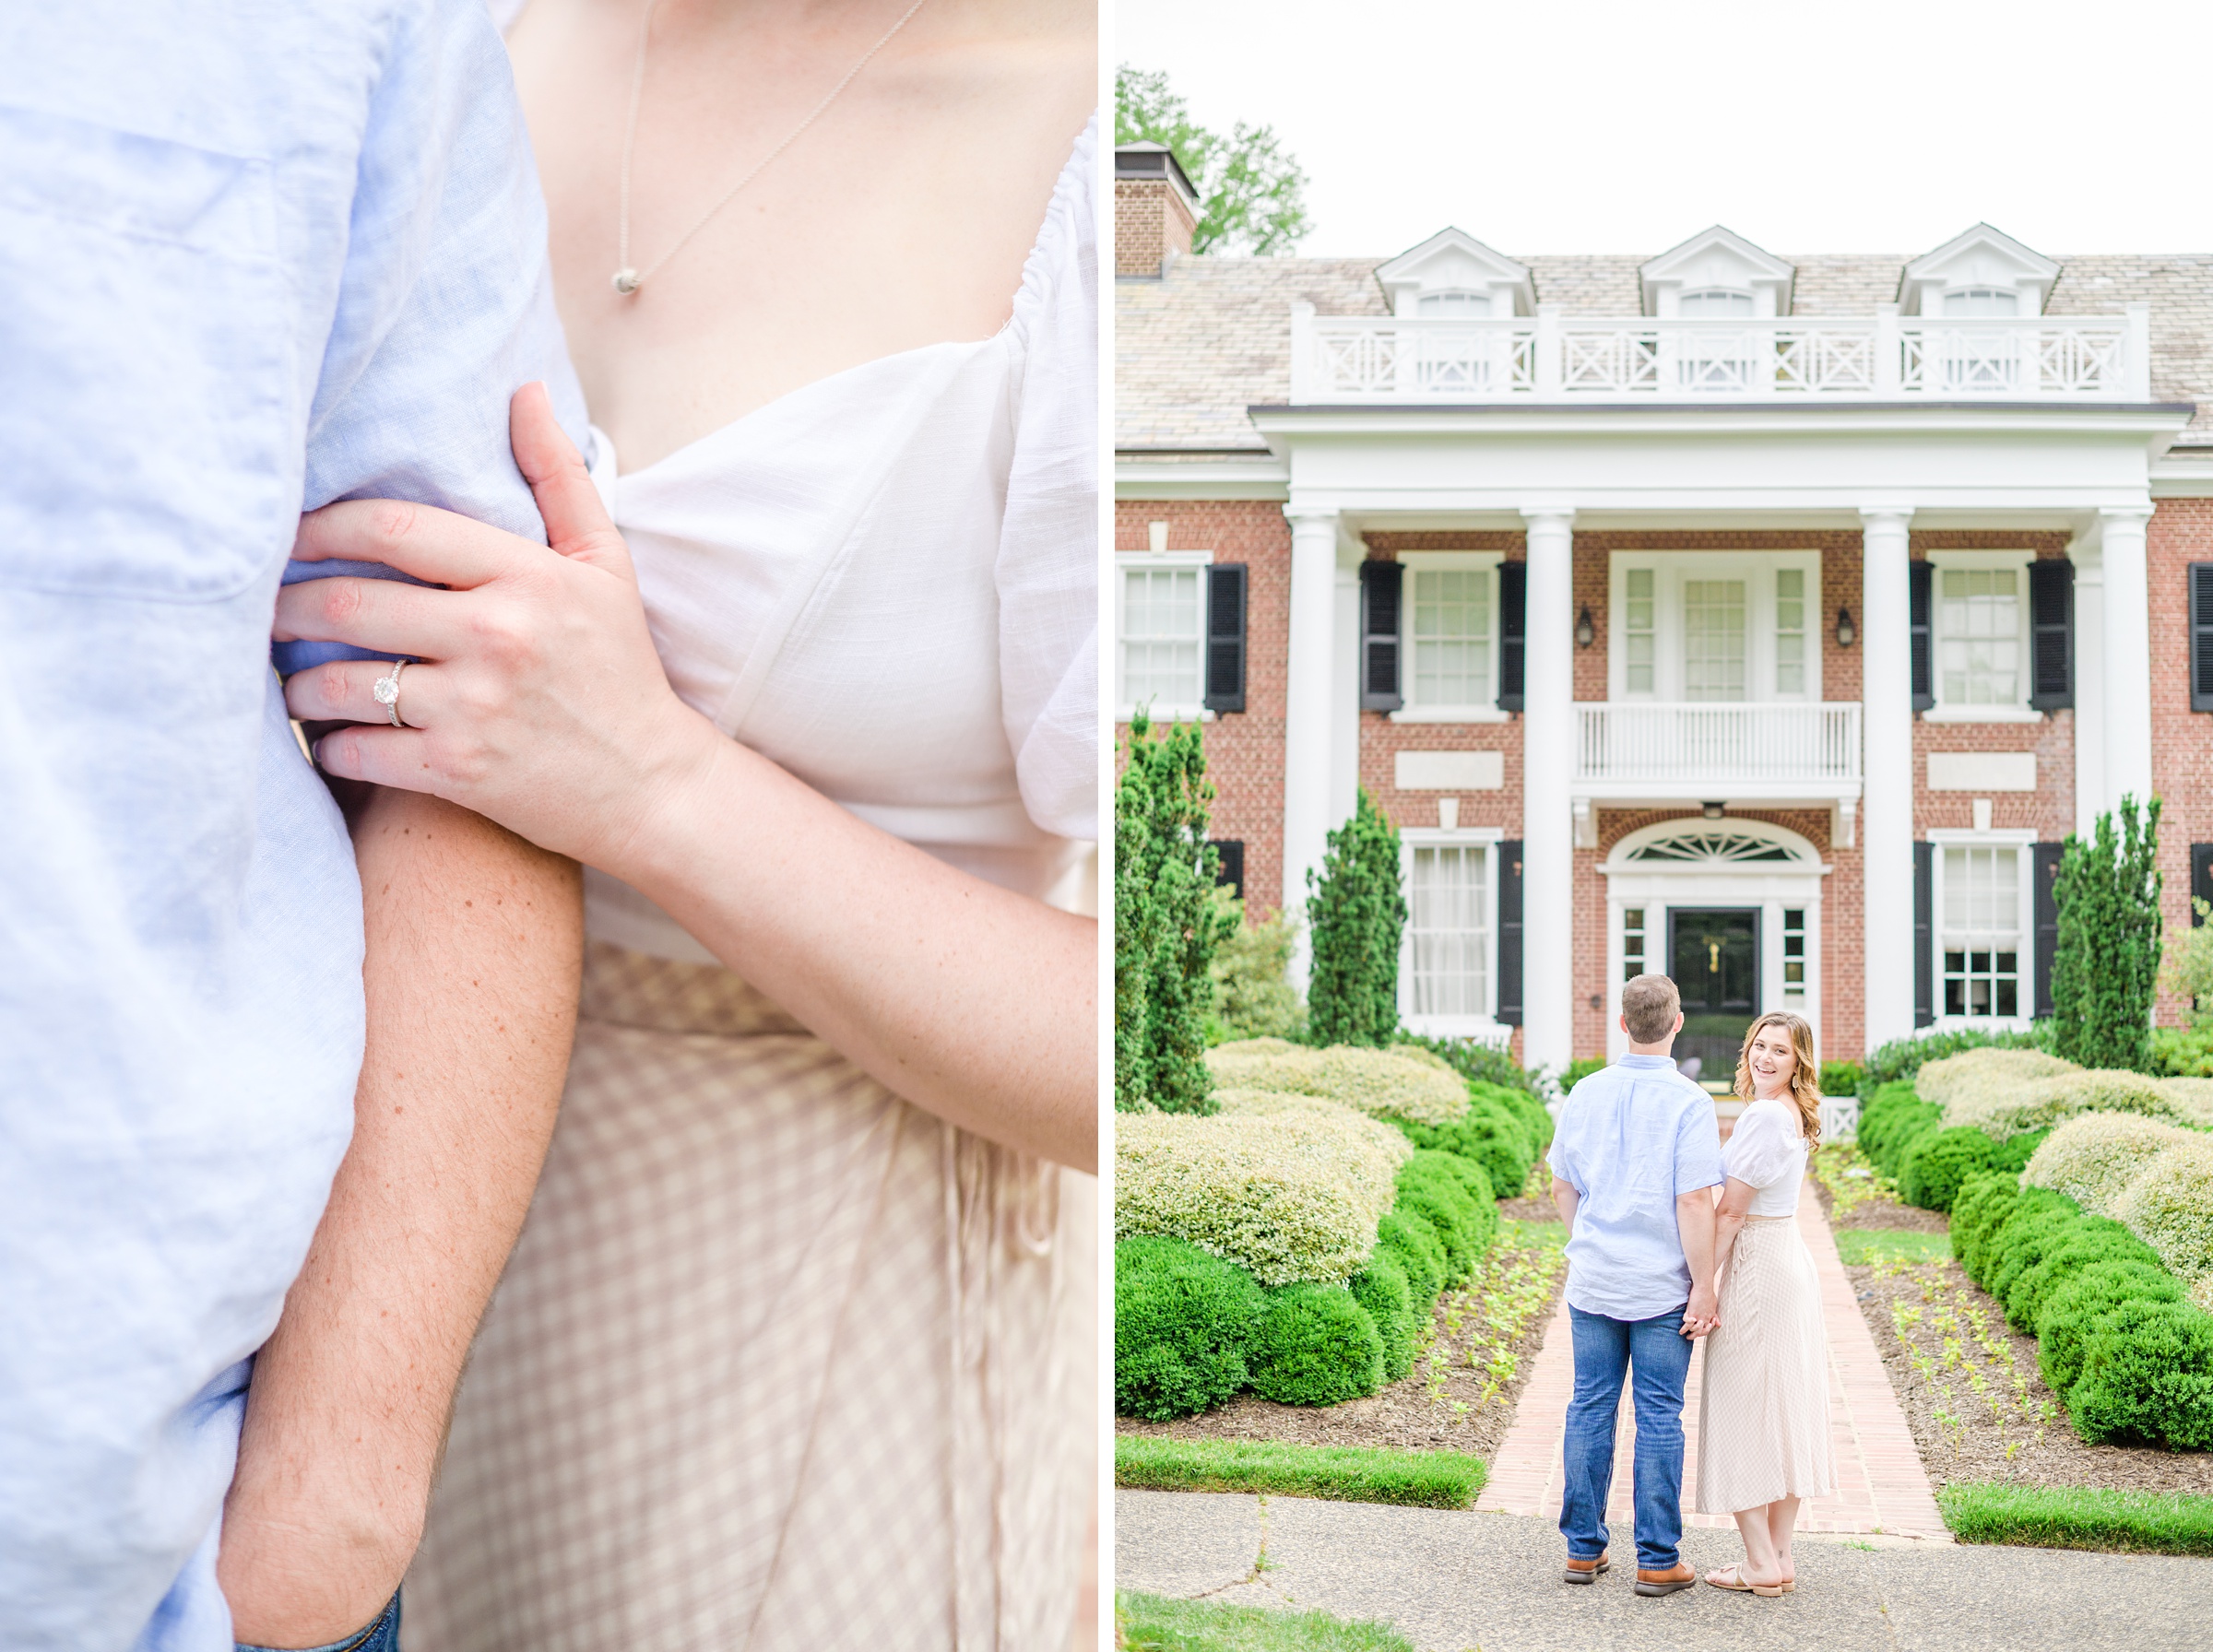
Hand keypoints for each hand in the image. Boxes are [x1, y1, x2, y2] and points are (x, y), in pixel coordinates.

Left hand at [277, 385, 719, 872]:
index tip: (294, 537)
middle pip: (347, 604)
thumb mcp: (606, 565)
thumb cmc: (621, 668)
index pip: (395, 530)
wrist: (654, 785)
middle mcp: (497, 635)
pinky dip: (327, 745)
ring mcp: (475, 707)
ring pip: (339, 682)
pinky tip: (329, 737)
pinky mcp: (458, 771)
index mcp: (528, 576)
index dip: (323, 527)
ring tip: (290, 677)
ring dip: (297, 682)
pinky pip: (356, 749)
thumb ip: (560, 477)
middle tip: (268, 611)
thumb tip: (524, 392)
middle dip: (286, 607)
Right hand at [1682, 1284, 1719, 1337]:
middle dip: (1694, 1336)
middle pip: (1700, 1332)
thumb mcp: (1714, 1306)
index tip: (1699, 1330)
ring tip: (1682, 1332)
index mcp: (1709, 1318)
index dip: (1703, 1331)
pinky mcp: (1691, 1312)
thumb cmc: (1709, 1294)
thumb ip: (1715, 1316)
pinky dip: (1685, 1325)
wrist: (1704, 1288)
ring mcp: (1697, 1316)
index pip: (1707, 1329)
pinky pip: (1686, 1322)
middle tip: (1689, 1337)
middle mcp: (1704, 1319)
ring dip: (1687, 1331)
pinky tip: (1681, 1327)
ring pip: (1693, 1329)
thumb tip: (1719, 1324)